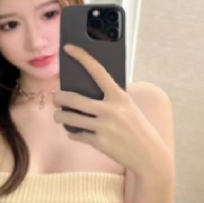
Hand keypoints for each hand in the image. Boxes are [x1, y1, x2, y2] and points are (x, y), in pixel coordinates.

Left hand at [53, 45, 163, 174]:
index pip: (98, 71)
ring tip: (58, 116)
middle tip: (55, 98)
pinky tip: (73, 132)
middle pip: (74, 99)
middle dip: (59, 98)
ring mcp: (104, 126)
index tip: (67, 48)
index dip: (81, 57)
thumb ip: (112, 99)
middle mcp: (110, 109)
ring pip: (70, 118)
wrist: (148, 154)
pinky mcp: (99, 142)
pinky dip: (73, 133)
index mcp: (119, 96)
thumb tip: (89, 92)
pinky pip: (77, 135)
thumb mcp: (129, 107)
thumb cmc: (138, 128)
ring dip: (59, 117)